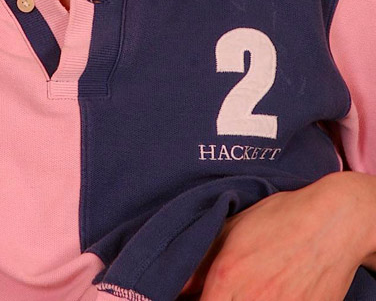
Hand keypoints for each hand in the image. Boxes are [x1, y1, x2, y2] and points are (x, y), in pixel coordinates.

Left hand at [180, 172, 375, 299]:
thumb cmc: (282, 219)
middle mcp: (251, 298)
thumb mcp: (234, 227)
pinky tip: (273, 294)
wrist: (334, 222)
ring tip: (248, 290)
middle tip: (222, 293)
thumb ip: (201, 257)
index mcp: (228, 274)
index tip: (196, 298)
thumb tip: (177, 283)